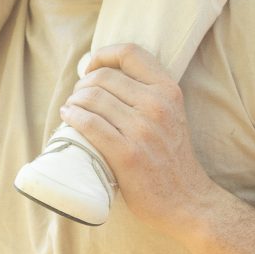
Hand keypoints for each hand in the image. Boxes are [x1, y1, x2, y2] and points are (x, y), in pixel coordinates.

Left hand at [60, 43, 219, 231]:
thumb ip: (146, 94)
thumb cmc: (171, 157)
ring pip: (92, 98)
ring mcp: (142, 130)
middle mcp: (157, 105)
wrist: (187, 200)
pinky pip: (89, 124)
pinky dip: (72, 117)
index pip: (129, 53)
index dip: (102, 55)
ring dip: (74, 102)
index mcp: (168, 91)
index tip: (91, 68)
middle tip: (78, 98)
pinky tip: (68, 119)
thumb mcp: (170, 114)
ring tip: (71, 110)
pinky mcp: (127, 154)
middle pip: (103, 77)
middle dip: (82, 84)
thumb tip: (102, 77)